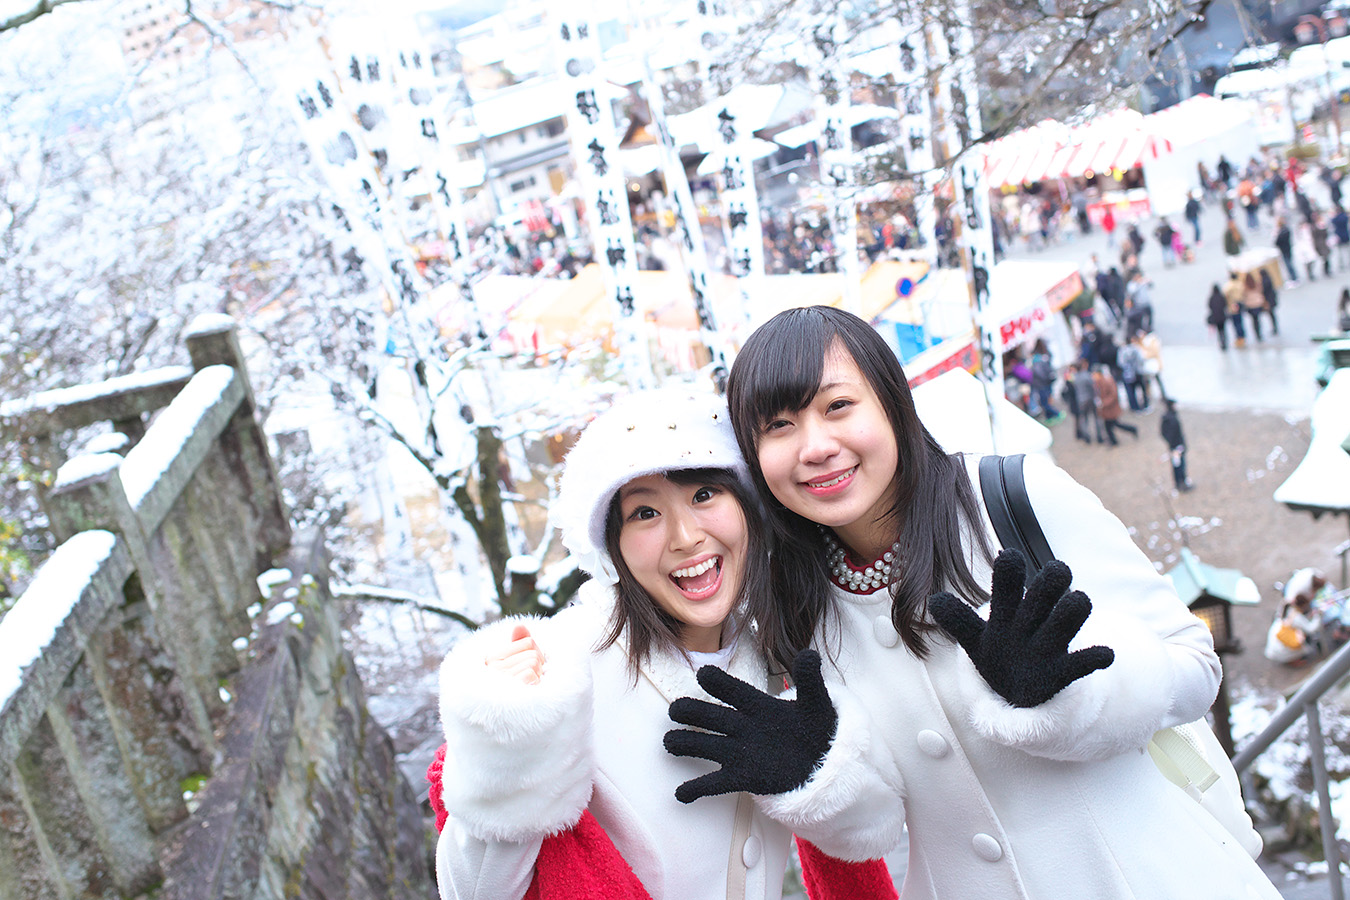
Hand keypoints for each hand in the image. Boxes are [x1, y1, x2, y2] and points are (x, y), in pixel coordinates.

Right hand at [485, 624, 544, 684]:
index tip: (530, 664)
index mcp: (493, 658)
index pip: (529, 642)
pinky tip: (529, 687)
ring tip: (530, 681)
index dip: (536, 652)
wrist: (508, 718)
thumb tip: (518, 625)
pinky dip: (534, 681)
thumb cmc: (514, 683)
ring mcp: (500, 677)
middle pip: (533, 653)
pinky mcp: (507, 687)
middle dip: (538, 665)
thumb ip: (519, 642)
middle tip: (531, 675)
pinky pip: (529, 673)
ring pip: (533, 662)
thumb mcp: (517, 661)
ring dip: (537, 674)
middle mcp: (493, 666)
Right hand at [664, 650, 836, 803]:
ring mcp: (740, 752)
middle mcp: (744, 727)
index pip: (737, 692)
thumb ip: (810, 681)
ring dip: (687, 744)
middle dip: (693, 712)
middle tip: (676, 709)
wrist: (823, 762)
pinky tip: (681, 794)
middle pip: (713, 717)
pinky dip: (697, 789)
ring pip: (707, 746)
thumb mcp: (817, 703)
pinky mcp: (742, 777)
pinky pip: (715, 783)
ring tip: (670, 743)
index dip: (721, 684)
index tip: (704, 674)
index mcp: (760, 706)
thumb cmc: (816, 728)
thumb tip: (809, 655)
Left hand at [928, 549, 1114, 707]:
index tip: (1007, 556)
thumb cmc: (1000, 655)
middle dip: (1050, 583)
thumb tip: (934, 601)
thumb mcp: (975, 640)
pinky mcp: (1064, 672)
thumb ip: (959, 621)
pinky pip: (1082, 663)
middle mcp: (1034, 621)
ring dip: (1073, 610)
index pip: (1008, 586)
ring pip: (1067, 618)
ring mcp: (1051, 644)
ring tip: (1078, 600)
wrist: (1021, 691)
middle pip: (1045, 593)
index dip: (1008, 573)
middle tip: (1058, 571)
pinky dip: (1094, 659)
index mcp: (1009, 611)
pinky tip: (1105, 655)